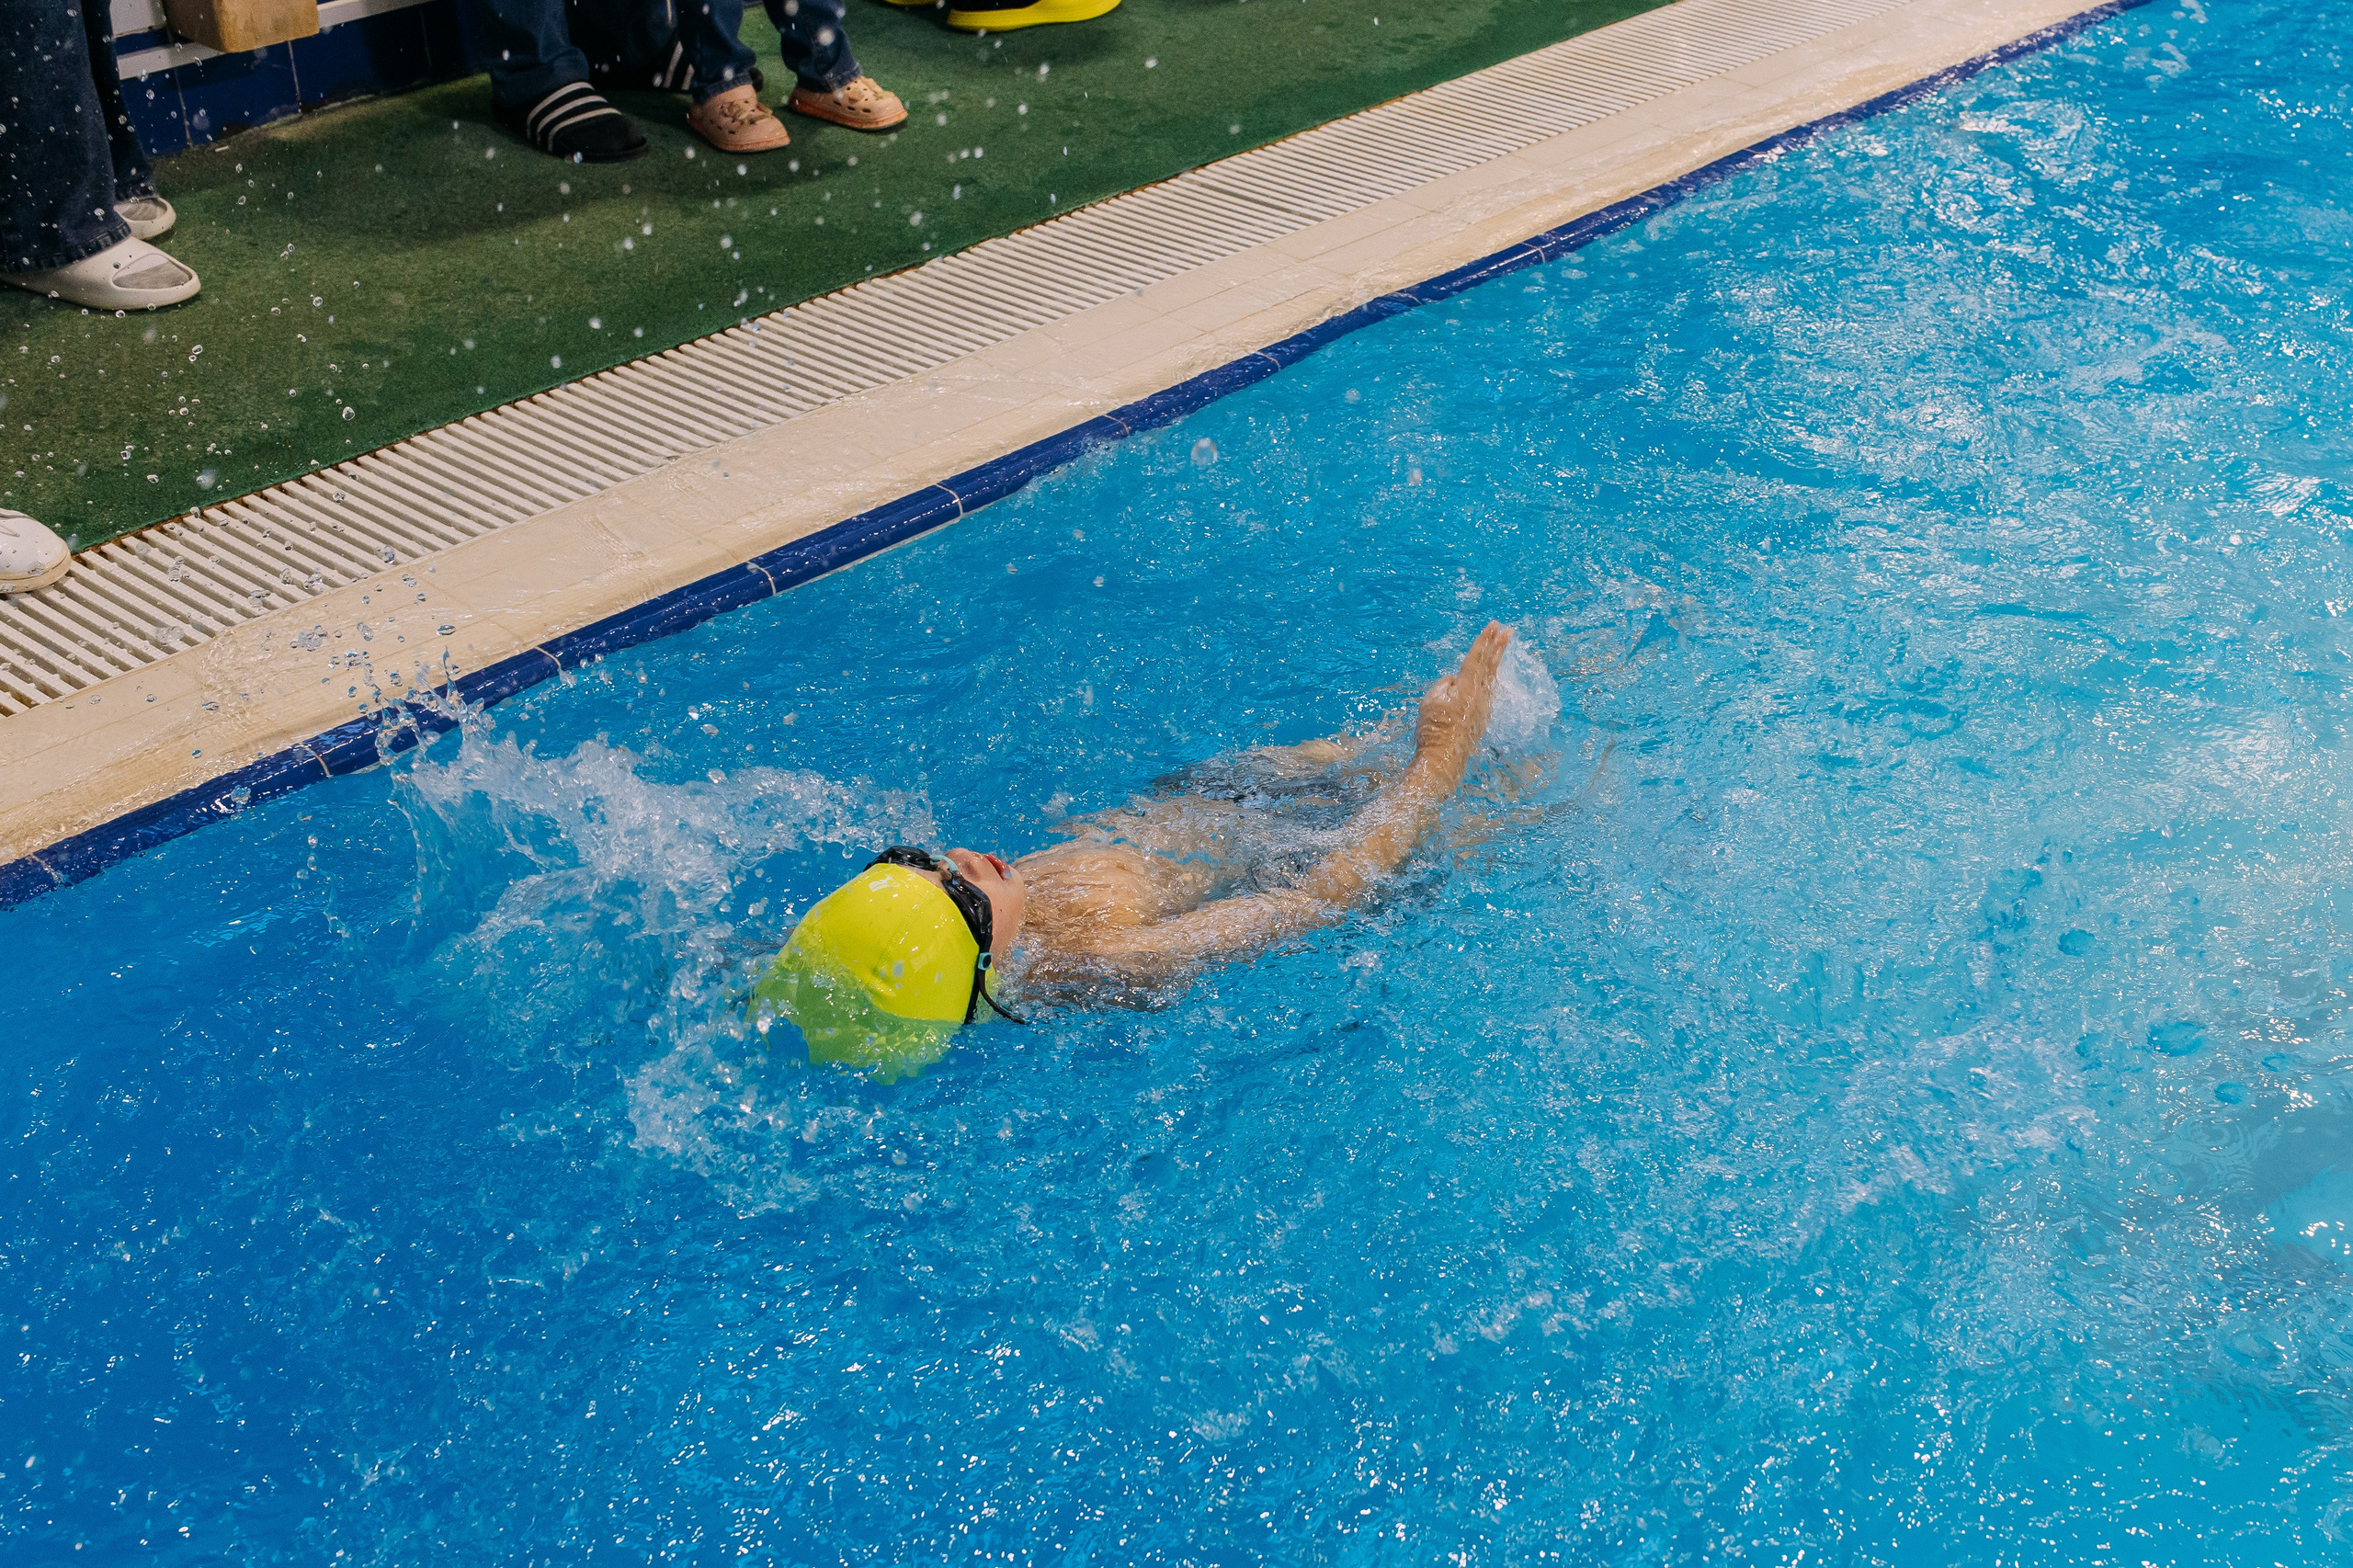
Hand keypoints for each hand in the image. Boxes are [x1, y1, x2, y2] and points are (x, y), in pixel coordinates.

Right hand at [1411, 621, 1511, 784]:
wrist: (1443, 759)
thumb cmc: (1433, 729)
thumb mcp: (1431, 699)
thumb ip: (1444, 684)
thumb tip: (1455, 682)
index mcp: (1466, 687)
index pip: (1477, 658)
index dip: (1484, 640)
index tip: (1494, 625)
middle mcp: (1479, 695)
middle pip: (1490, 665)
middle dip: (1498, 646)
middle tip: (1508, 630)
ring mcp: (1483, 707)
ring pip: (1489, 678)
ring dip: (1495, 661)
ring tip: (1501, 647)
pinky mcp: (1481, 718)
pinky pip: (1484, 692)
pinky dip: (1487, 680)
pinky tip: (1487, 678)